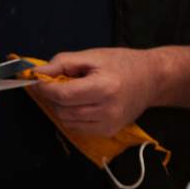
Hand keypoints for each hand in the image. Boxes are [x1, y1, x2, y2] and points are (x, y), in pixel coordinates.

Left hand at [33, 48, 160, 135]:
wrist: (152, 79)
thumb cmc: (123, 63)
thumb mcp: (93, 55)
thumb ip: (64, 63)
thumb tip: (38, 73)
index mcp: (105, 87)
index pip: (64, 94)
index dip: (46, 88)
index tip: (38, 80)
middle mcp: (108, 110)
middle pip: (63, 110)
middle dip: (53, 97)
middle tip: (55, 83)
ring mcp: (109, 125)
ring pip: (67, 121)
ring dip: (61, 107)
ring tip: (72, 92)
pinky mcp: (108, 132)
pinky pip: (77, 128)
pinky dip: (72, 116)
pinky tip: (82, 103)